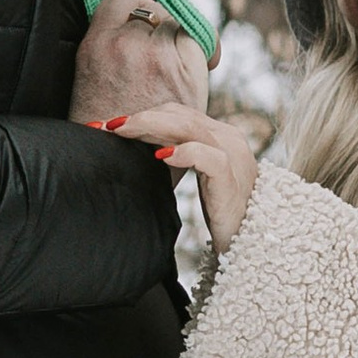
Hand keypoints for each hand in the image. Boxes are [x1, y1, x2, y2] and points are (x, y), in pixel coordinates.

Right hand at [70, 0, 206, 125]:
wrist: (115, 174)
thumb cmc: (98, 133)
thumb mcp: (88, 78)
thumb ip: (108, 45)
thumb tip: (135, 21)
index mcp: (96, 44)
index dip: (135, 7)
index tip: (142, 23)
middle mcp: (128, 45)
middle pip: (155, 8)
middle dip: (158, 26)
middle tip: (156, 51)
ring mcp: (160, 60)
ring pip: (178, 26)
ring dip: (177, 41)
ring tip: (168, 69)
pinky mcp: (188, 78)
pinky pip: (198, 47)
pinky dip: (196, 57)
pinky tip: (189, 76)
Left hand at [110, 100, 258, 250]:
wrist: (252, 243)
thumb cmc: (221, 212)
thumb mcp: (198, 177)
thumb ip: (177, 157)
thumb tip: (139, 149)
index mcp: (219, 134)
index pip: (177, 114)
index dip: (144, 116)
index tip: (108, 125)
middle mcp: (228, 137)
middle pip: (179, 115)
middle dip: (140, 118)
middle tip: (106, 125)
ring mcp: (232, 155)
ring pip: (189, 127)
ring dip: (149, 126)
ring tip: (120, 132)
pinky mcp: (232, 177)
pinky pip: (208, 156)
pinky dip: (182, 153)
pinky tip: (159, 156)